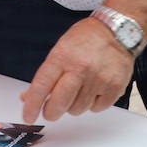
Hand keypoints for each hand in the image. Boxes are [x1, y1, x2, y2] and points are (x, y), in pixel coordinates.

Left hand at [20, 18, 134, 122]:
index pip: (42, 85)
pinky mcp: (114, 87)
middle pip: (59, 103)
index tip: (29, 116)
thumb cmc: (87, 39)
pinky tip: (94, 90)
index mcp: (63, 56)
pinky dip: (92, 104)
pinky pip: (96, 109)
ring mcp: (99, 78)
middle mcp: (81, 68)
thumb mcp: (61, 49)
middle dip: (51, 112)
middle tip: (50, 111)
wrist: (117, 31)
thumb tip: (28, 96)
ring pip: (77, 109)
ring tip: (79, 90)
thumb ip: (46, 74)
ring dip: (74, 105)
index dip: (33, 104)